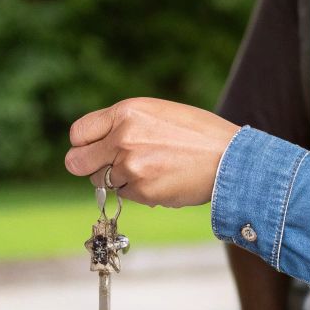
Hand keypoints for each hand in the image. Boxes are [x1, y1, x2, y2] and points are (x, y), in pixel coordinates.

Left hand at [64, 98, 239, 207]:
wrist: (231, 158)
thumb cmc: (198, 134)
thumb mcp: (157, 113)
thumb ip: (124, 125)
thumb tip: (97, 146)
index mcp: (126, 112)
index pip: (78, 133)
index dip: (84, 145)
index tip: (93, 151)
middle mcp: (122, 138)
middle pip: (77, 163)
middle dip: (89, 168)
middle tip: (106, 170)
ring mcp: (130, 167)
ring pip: (103, 183)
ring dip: (120, 181)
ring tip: (151, 170)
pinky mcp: (142, 191)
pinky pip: (126, 196)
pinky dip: (139, 192)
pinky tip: (163, 181)